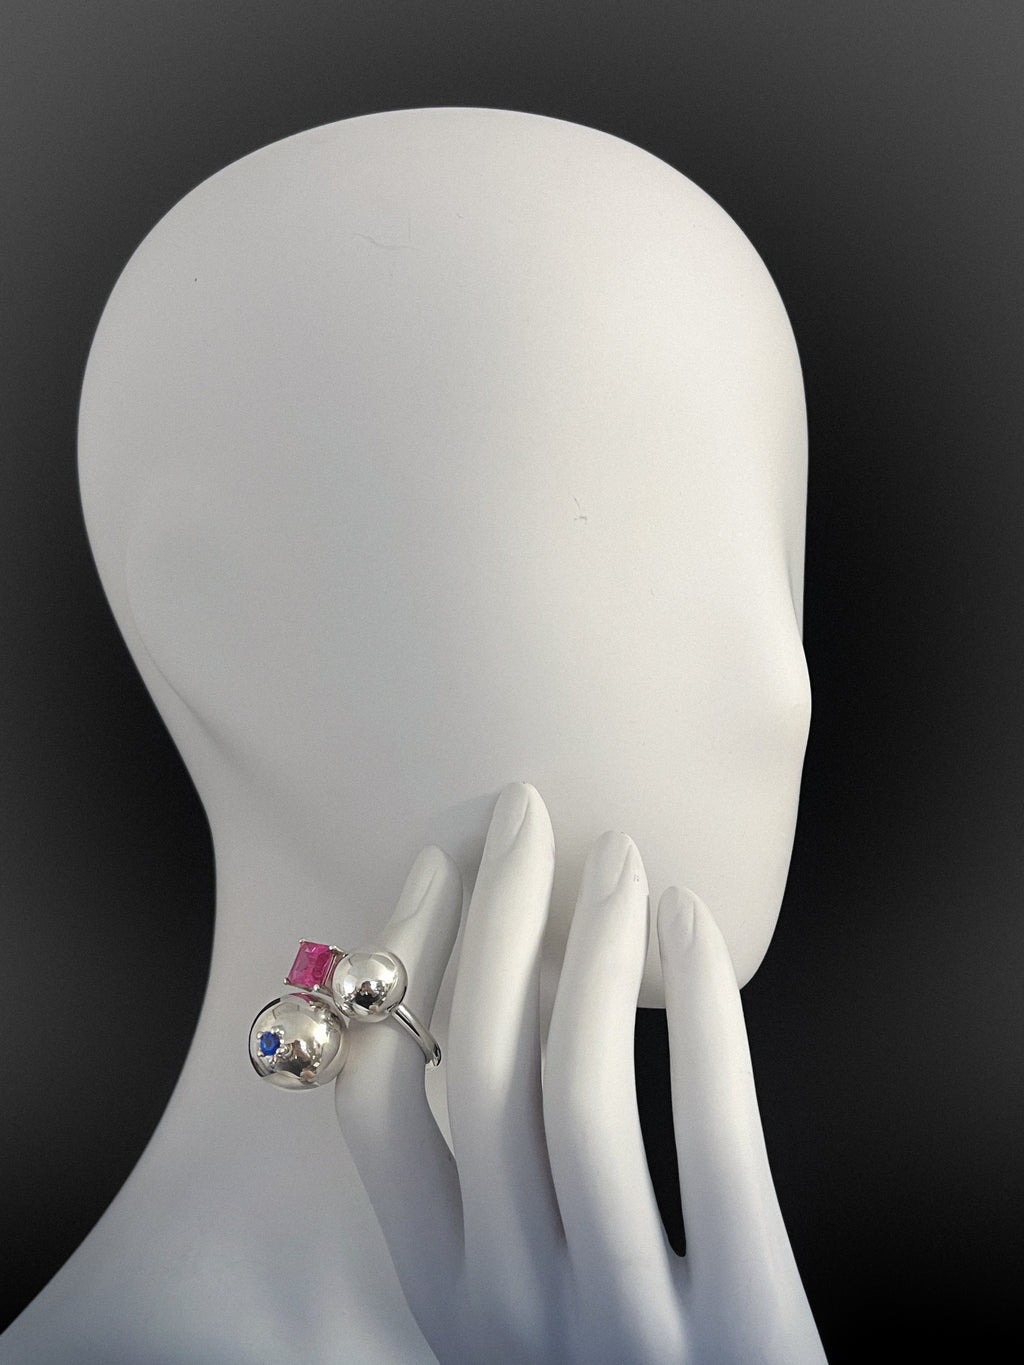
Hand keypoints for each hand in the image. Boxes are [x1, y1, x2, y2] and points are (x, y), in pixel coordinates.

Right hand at [334, 783, 826, 1363]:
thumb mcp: (520, 1306)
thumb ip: (493, 1189)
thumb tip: (503, 987)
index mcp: (442, 1294)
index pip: (373, 1102)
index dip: (397, 965)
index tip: (438, 868)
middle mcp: (509, 1306)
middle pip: (476, 1062)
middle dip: (495, 912)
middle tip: (525, 813)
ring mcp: (621, 1325)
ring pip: (577, 1082)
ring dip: (592, 941)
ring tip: (622, 856)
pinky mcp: (747, 1328)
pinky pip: (715, 1136)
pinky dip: (703, 1010)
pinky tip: (696, 928)